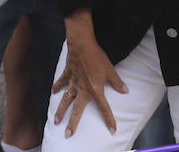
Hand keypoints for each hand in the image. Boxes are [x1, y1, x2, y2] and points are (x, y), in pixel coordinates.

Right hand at [53, 11, 125, 136]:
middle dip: (73, 123)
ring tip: (56, 121)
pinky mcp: (66, 74)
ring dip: (60, 111)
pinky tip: (53, 93)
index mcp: (95, 90)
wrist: (81, 44)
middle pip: (77, 110)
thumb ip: (117, 82)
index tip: (112, 130)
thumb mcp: (110, 70)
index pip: (104, 108)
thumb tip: (125, 91)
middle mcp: (82, 89)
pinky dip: (57, 87)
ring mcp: (72, 82)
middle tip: (68, 134)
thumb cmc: (97, 57)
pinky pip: (61, 83)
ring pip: (65, 100)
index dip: (109, 120)